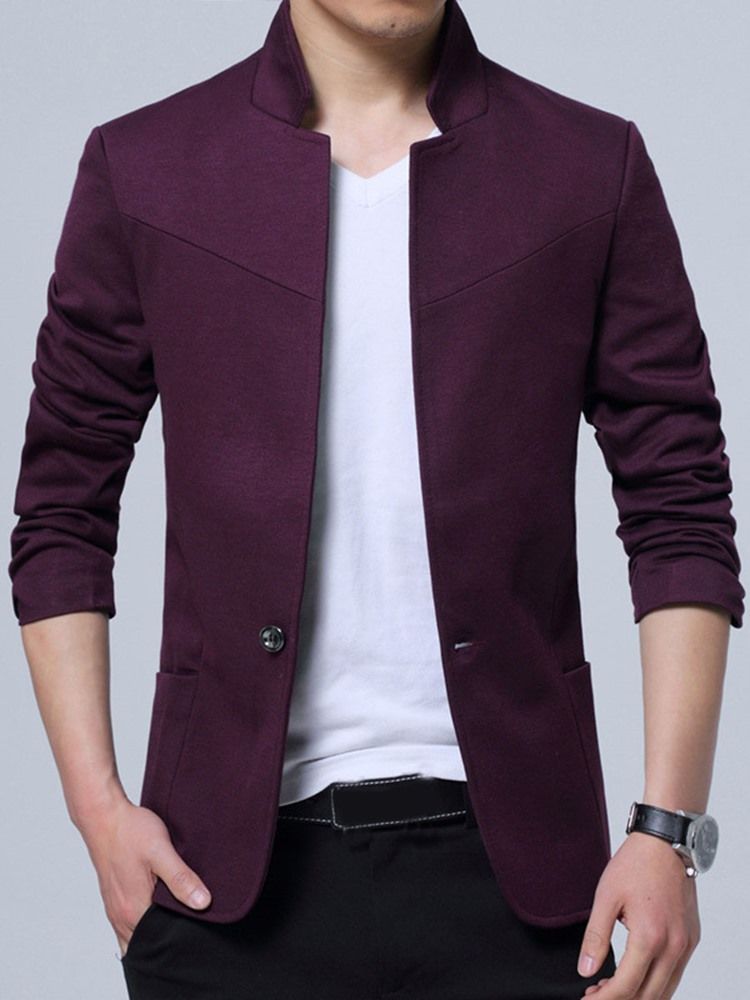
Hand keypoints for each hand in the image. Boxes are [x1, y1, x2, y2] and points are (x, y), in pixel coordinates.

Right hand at [79, 795, 211, 957]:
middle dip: (166, 943)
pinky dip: (143, 925)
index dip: (178, 942)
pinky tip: (158, 911)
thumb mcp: (161, 852)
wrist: (104, 816)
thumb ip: (181, 879)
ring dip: (154, 934)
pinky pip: (129, 925)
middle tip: (190, 930)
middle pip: (147, 945)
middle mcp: (121, 917)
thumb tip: (203, 903)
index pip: (159, 944)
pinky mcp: (114, 899)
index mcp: (134, 911)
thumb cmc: (130, 832)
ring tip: (176, 922)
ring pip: (136, 937)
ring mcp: (115, 909)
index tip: (197, 934)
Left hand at [576, 831, 700, 998]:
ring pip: (665, 991)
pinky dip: (655, 983)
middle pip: (648, 997)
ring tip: (610, 987)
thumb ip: (596, 937)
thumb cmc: (635, 864)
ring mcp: (686, 944)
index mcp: (650, 937)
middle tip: (594, 994)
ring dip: (639, 995)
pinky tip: (634, 974)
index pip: (626, 987)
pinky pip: (675, 974)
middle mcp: (674, 946)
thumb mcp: (606, 897)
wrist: (665, 842)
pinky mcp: (691, 939)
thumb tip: (585, 970)